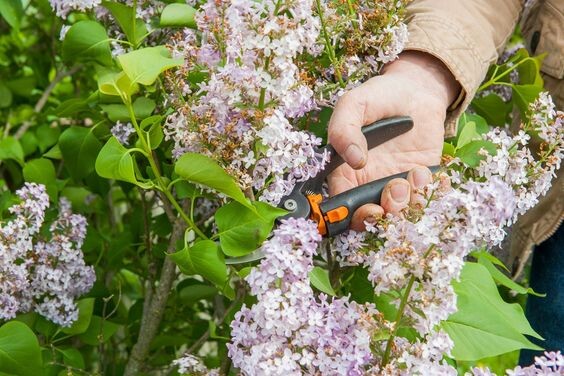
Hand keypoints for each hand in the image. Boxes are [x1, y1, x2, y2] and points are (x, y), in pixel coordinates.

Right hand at [327, 51, 459, 229]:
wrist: (416, 88)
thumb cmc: (378, 96)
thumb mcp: (354, 105)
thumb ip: (344, 130)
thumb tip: (354, 160)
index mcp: (345, 172)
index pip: (343, 208)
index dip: (354, 217)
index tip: (371, 208)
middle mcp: (369, 184)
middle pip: (373, 219)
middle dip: (386, 214)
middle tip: (395, 190)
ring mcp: (397, 184)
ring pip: (401, 214)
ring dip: (410, 203)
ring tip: (414, 174)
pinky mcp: (422, 181)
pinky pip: (428, 200)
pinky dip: (431, 192)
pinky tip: (427, 171)